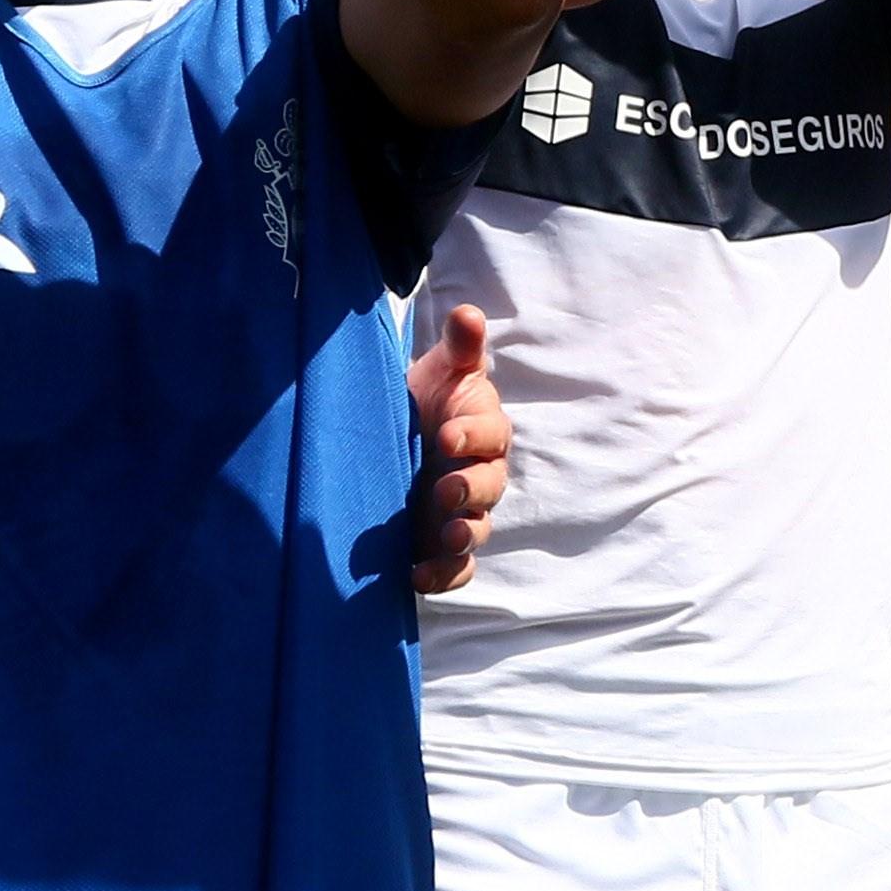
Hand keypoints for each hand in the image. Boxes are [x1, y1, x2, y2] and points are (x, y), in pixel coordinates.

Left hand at [407, 304, 506, 591]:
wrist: (400, 439)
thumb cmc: (426, 402)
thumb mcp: (440, 371)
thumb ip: (459, 348)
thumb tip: (468, 314)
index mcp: (484, 432)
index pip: (490, 433)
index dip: (472, 434)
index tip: (446, 434)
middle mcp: (481, 474)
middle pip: (490, 486)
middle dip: (470, 488)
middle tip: (443, 489)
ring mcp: (464, 513)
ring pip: (478, 528)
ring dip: (465, 533)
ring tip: (448, 535)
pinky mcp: (444, 545)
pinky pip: (457, 567)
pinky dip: (444, 575)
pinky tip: (416, 577)